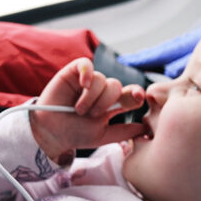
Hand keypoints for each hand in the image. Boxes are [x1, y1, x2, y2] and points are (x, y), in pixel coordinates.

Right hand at [31, 58, 145, 158]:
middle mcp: (102, 91)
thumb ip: (125, 132)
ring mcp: (88, 81)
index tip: (139, 98)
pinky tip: (83, 84)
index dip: (137, 94)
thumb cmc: (76, 134)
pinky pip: (86, 64)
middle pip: (116, 86)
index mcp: (113, 104)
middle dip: (106, 102)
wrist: (51, 133)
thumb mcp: (104, 135)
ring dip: (92, 96)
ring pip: (102, 79)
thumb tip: (149, 130)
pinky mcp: (73, 72)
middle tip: (92, 115)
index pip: (131, 94)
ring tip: (79, 110)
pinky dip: (87, 72)